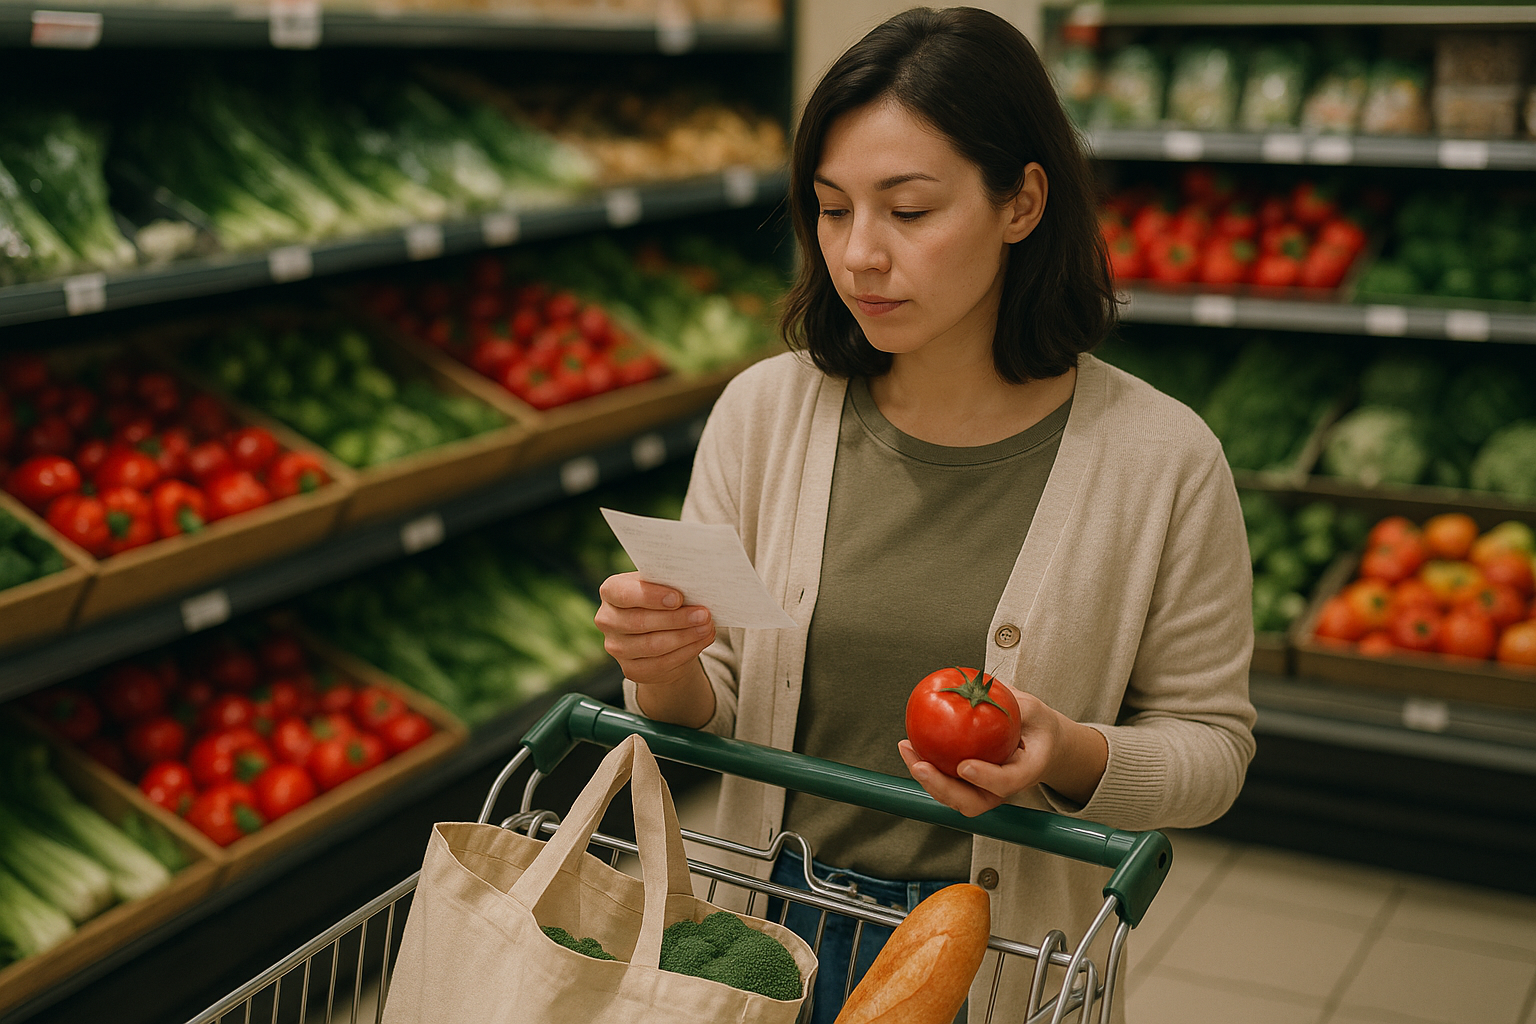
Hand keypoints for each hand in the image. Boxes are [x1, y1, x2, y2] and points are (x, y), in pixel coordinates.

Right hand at [594, 571, 716, 687]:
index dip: (651, 596)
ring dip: (685, 636)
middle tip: (704, 614)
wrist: (661, 631)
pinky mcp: (631, 669)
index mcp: (611, 591)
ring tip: (706, 627)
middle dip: (676, 619)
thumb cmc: (662, 600)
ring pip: (653, 645)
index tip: (678, 598)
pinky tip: (701, 641)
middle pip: (640, 622)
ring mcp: (616, 647)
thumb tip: (695, 588)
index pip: (625, 593)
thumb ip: (670, 585)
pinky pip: (661, 663)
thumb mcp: (662, 586)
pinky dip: (685, 652)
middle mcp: (607, 620)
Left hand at [897, 686, 1107, 816]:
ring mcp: (985, 790)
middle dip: (943, 788)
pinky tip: (910, 746)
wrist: (1041, 744)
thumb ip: (1012, 701)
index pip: (1007, 782)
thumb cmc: (1037, 727)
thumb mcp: (1032, 708)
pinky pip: (945, 781)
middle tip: (922, 766)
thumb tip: (981, 685)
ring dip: (926, 779)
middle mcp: (1003, 788)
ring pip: (954, 797)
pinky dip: (925, 768)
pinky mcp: (968, 784)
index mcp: (1027, 771)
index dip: (986, 778)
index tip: (965, 766)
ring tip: (908, 751)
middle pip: (973, 802)